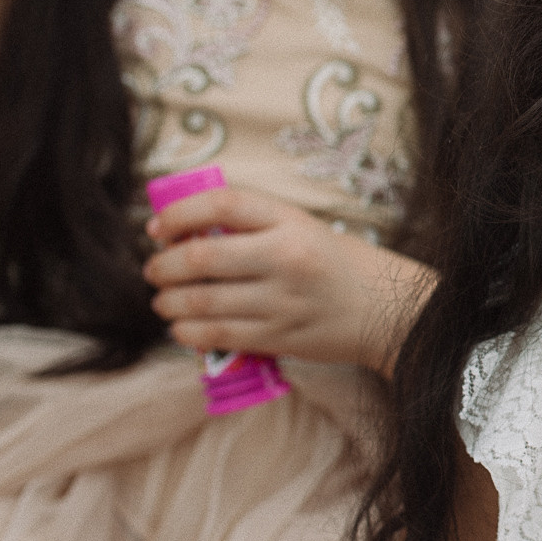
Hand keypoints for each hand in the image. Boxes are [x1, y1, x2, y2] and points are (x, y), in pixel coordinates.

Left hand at [144, 184, 434, 370]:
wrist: (388, 311)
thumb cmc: (341, 265)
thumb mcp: (304, 229)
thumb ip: (255, 227)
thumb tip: (188, 232)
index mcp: (291, 222)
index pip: (222, 204)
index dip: (179, 213)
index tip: (158, 227)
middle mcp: (285, 259)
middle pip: (200, 257)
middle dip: (162, 266)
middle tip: (153, 269)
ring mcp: (281, 301)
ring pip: (201, 301)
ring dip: (168, 302)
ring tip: (162, 300)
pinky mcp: (278, 336)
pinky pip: (217, 335)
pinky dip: (187, 332)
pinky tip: (180, 327)